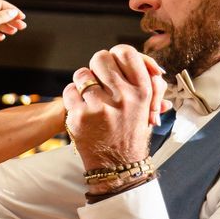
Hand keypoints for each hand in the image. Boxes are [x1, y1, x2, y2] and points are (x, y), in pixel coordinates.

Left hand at [64, 46, 169, 169]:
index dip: (116, 55)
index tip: (113, 64)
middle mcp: (123, 96)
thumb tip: (149, 65)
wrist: (118, 166)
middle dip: (97, 67)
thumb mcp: (148, 107)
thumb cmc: (131, 133)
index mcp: (142, 90)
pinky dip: (72, 97)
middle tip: (99, 79)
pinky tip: (80, 107)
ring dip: (83, 82)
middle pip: (101, 58)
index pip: (125, 52)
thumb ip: (149, 83)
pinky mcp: (80, 116)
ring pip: (82, 74)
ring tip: (90, 96)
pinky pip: (69, 91)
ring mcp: (100, 106)